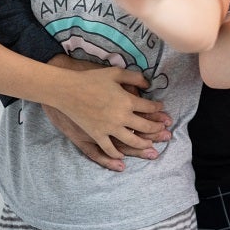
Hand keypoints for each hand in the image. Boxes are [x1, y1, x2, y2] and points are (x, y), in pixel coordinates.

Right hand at [43, 56, 171, 167]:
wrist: (67, 89)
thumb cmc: (91, 79)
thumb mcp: (115, 73)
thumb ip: (134, 77)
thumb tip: (148, 84)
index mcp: (127, 101)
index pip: (149, 107)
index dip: (157, 108)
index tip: (160, 108)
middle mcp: (121, 117)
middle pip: (145, 126)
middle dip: (156, 128)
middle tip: (163, 129)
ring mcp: (109, 128)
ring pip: (131, 141)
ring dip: (143, 145)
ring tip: (150, 147)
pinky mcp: (96, 135)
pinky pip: (109, 148)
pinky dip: (116, 154)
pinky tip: (122, 157)